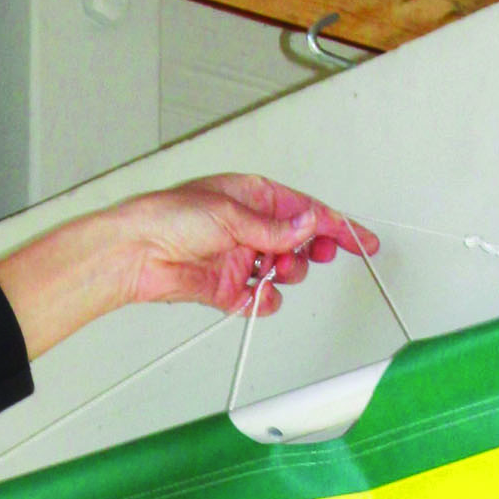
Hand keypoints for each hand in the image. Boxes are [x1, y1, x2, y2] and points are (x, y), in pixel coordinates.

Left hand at [0, 177, 374, 358]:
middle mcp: (249, 227)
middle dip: (310, 251)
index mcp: (254, 197)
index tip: (362, 241)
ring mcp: (241, 258)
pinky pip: (259, 300)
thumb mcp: (230, 214)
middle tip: (317, 257)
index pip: (306, 211)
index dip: (338, 226)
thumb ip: (274, 226)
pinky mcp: (228, 288)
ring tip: (271, 270)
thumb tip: (308, 224)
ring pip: (282, 272)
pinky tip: (256, 295)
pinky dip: (262, 301)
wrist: (136, 253)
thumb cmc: (169, 217)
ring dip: (284, 274)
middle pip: (300, 242)